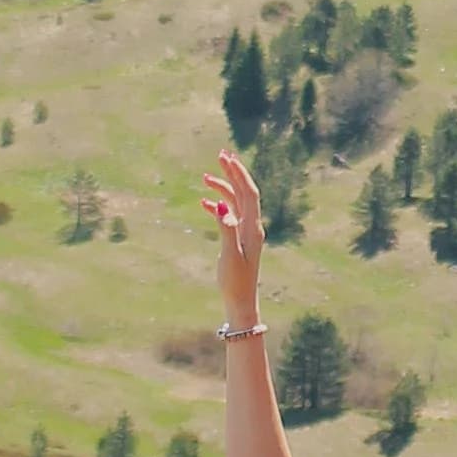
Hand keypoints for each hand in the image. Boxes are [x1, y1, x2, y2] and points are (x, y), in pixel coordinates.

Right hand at [201, 144, 265, 331]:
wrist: (241, 302)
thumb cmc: (236, 282)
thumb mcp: (230, 255)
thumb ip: (226, 229)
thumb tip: (221, 205)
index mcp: (252, 228)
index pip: (248, 192)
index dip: (238, 173)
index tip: (226, 157)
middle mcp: (252, 226)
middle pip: (244, 192)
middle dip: (233, 172)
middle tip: (221, 154)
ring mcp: (245, 232)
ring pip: (236, 202)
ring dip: (223, 188)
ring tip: (205, 177)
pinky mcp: (238, 239)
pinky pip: (229, 216)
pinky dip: (217, 206)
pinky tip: (204, 204)